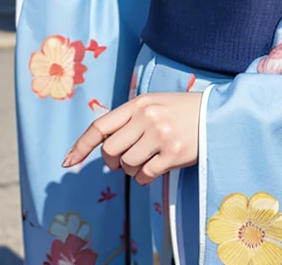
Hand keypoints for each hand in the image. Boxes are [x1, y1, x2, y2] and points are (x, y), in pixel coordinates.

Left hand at [63, 92, 201, 185]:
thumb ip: (129, 120)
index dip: (81, 145)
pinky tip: (157, 167)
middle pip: (110, 151)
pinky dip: (145, 177)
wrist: (214, 115)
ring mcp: (160, 135)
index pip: (100, 126)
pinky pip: (144, 176)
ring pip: (126, 165)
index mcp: (138, 104)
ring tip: (147, 159)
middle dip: (113, 161)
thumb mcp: (152, 105)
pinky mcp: (173, 153)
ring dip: (132, 170)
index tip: (67, 161)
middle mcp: (146, 118)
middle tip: (124, 160)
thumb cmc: (179, 111)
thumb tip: (102, 146)